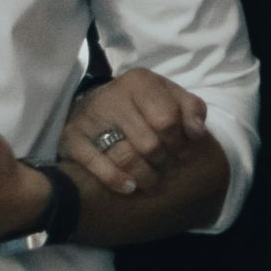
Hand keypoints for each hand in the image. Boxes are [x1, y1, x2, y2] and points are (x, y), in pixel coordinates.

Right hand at [61, 67, 208, 194]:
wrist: (95, 104)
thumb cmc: (142, 104)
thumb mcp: (169, 96)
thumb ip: (191, 108)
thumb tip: (198, 133)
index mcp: (140, 82)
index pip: (168, 119)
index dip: (181, 142)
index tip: (184, 154)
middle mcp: (113, 96)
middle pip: (149, 143)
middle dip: (164, 162)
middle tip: (168, 170)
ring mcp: (90, 117)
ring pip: (126, 157)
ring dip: (145, 177)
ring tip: (154, 184)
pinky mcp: (72, 137)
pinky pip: (94, 163)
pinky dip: (114, 178)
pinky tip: (129, 187)